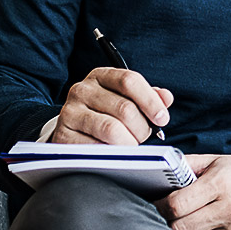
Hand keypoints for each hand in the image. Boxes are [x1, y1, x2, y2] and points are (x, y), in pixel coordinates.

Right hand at [50, 67, 172, 144]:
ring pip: (112, 129)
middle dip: (141, 128)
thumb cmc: (107, 114)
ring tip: (130, 145)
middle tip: (142, 137)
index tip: (162, 119)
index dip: (150, 101)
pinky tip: (113, 153)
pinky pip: (96, 147)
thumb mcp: (128, 100)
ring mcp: (70, 112)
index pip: (130, 80)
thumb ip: (149, 98)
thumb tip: (166, 98)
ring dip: (129, 142)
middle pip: (125, 108)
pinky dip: (111, 154)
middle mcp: (82, 89)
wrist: (74, 132)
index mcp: (101, 76)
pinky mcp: (63, 135)